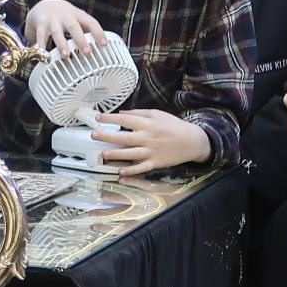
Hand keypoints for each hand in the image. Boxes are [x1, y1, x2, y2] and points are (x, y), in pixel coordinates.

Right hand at [21, 0, 105, 57]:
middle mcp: (66, 16)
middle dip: (80, 39)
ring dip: (61, 44)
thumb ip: (87, 32)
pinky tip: (42, 53)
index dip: (98, 32)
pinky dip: (41, 44)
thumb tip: (104, 51)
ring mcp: (52, 20)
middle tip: (87, 52)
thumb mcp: (78, 19)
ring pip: (57, 32)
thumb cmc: (66, 17)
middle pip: (74, 27)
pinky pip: (40, 35)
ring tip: (65, 56)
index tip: (104, 44)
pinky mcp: (40, 24)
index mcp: (78, 15)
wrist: (44, 5)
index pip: (91, 22)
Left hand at [96, 108, 210, 176]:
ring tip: (103, 154)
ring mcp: (152, 151)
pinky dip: (132, 171)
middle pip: (125, 137)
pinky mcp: (156, 163)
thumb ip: (138, 113)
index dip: (110, 118)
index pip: (125, 120)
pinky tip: (121, 172)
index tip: (97, 118)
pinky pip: (142, 168)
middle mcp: (148, 138)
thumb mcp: (157, 114)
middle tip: (94, 134)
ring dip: (117, 154)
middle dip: (108, 136)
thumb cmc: (173, 125)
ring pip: (131, 154)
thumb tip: (121, 113)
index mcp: (148, 124)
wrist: (193, 141)